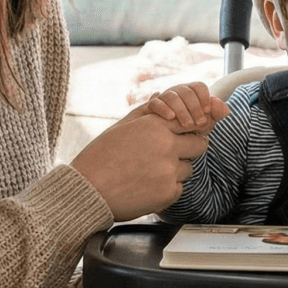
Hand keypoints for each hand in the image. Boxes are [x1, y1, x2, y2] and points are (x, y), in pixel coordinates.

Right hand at [70, 104, 223, 221]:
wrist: (88, 190)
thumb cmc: (100, 157)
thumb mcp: (122, 127)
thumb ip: (147, 113)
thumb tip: (160, 94)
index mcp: (155, 125)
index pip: (190, 121)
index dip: (188, 128)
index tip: (183, 134)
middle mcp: (167, 145)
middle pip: (199, 144)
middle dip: (189, 149)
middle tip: (169, 155)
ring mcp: (169, 170)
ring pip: (189, 168)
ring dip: (176, 170)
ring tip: (150, 172)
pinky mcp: (169, 193)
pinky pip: (179, 188)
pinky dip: (167, 188)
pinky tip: (147, 186)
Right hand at [144, 83, 229, 132]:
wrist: (157, 143)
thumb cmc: (184, 133)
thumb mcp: (202, 125)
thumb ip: (215, 114)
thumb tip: (224, 107)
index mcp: (190, 96)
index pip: (198, 86)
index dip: (205, 96)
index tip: (208, 111)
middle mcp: (176, 94)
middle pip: (186, 91)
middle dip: (195, 107)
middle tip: (200, 124)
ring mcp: (162, 100)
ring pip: (171, 96)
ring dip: (182, 109)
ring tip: (188, 125)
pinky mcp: (148, 109)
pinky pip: (155, 102)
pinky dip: (163, 108)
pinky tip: (171, 118)